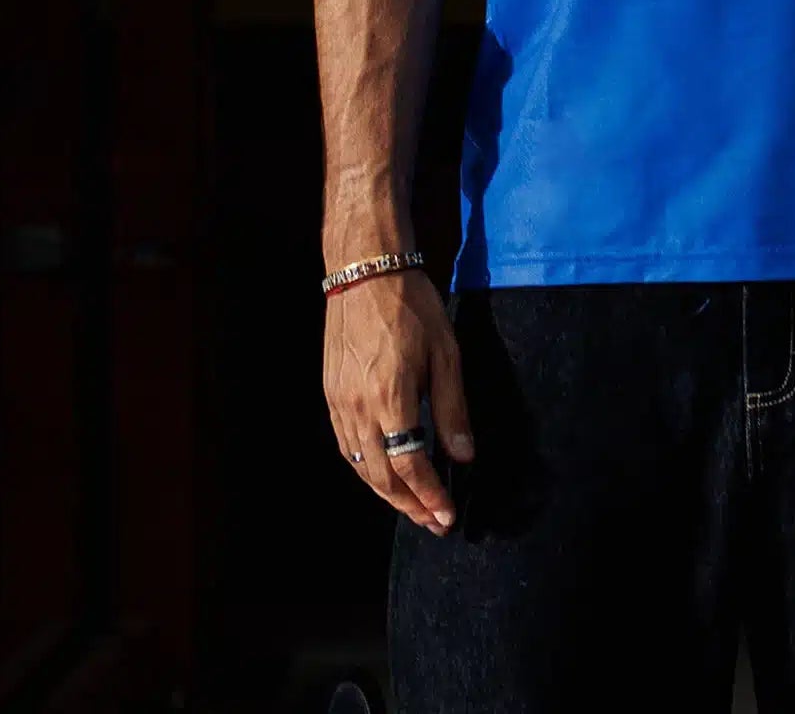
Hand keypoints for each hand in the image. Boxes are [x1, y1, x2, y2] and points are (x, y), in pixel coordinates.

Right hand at [323, 265, 474, 535]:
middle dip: (410, 505)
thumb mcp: (445, 352)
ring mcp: (340, 403)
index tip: (447, 516)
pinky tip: (383, 473)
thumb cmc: (411, 306)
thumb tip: (463, 456)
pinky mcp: (331, 394)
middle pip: (381, 477)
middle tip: (434, 523)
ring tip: (413, 507)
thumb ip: (453, 408)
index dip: (429, 496)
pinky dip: (366, 469)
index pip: (409, 465)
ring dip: (387, 494)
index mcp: (390, 398)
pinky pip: (347, 447)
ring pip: (360, 467)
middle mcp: (359, 408)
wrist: (364, 272)